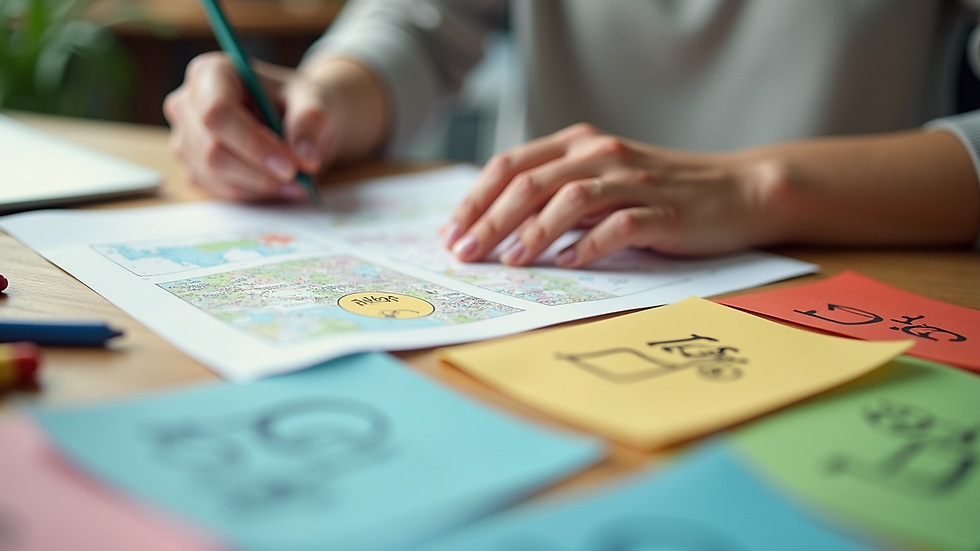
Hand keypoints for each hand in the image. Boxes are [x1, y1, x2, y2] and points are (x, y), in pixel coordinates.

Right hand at [164, 52, 386, 201]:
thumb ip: (309, 123)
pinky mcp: (192, 166)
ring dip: (258, 185)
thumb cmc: (297, 102)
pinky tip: (276, 183)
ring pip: (213, 174)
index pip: (217, 113)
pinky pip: (217, 189)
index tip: (290, 166)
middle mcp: (188, 103)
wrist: (294, 119)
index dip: (252, 144)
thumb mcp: (313, 101)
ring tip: (296, 182)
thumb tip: (305, 158)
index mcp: (212, 73)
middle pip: (212, 149)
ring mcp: (185, 137)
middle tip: (300, 179)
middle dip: (259, 171)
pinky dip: (251, 192)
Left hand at [443, 123, 784, 267]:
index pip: (511, 166)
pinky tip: (569, 264)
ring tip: (510, 262)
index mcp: (579, 143)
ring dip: (532, 233)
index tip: (451, 233)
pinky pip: (618, 226)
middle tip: (465, 254)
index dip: (475, 200)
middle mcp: (600, 153)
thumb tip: (497, 228)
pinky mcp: (663, 211)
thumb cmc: (660, 191)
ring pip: (568, 200)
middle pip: (529, 183)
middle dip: (489, 221)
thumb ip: (556, 194)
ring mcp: (633, 180)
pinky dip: (588, 245)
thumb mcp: (602, 181)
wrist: (737, 191)